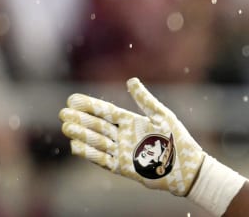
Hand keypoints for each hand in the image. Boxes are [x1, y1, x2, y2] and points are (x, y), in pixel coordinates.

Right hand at [59, 77, 204, 195]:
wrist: (185, 168)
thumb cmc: (177, 139)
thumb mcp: (161, 115)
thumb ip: (145, 99)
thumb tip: (131, 80)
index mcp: (132, 121)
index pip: (106, 111)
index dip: (89, 105)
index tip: (72, 99)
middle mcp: (124, 136)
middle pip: (98, 126)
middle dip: (80, 120)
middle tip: (63, 113)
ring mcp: (121, 151)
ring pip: (97, 141)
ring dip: (81, 135)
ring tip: (65, 127)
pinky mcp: (122, 167)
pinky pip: (102, 159)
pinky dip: (89, 153)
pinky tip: (75, 146)